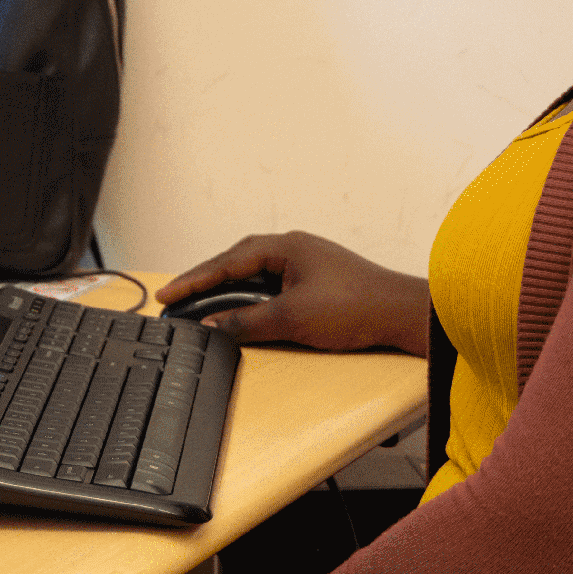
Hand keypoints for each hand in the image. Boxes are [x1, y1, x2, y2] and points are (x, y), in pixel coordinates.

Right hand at [157, 231, 430, 354]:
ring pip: (254, 275)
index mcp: (286, 246)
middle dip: (205, 282)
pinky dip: (250, 298)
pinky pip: (271, 286)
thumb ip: (246, 322)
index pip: (227, 261)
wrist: (403, 315)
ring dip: (228, 291)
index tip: (168, 295)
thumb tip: (212, 327)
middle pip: (237, 262)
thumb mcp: (292, 319)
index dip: (194, 280)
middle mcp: (294, 249)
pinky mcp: (317, 283)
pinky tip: (241, 313)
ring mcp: (307, 265)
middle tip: (177, 300)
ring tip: (200, 307)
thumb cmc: (357, 307)